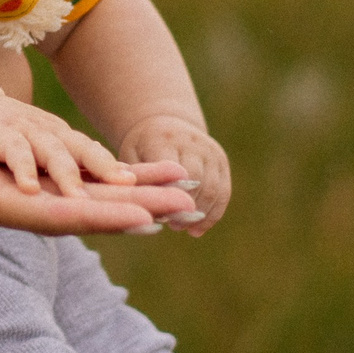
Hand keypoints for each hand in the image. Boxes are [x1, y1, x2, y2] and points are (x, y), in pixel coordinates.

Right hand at [0, 109, 192, 237]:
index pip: (51, 213)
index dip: (101, 214)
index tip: (151, 217)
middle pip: (73, 208)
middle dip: (132, 205)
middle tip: (190, 201)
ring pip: (64, 193)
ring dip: (117, 192)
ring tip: (165, 188)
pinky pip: (41, 177)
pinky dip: (80, 177)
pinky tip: (100, 175)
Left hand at [119, 114, 229, 232]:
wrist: (164, 123)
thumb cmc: (140, 146)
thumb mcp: (130, 155)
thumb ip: (135, 178)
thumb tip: (143, 207)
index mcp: (164, 139)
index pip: (173, 170)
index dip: (171, 195)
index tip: (163, 217)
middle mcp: (191, 142)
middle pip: (197, 180)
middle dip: (188, 206)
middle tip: (175, 226)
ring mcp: (209, 150)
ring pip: (213, 187)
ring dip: (202, 213)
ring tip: (186, 230)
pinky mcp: (221, 159)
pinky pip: (223, 190)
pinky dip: (213, 213)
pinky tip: (199, 229)